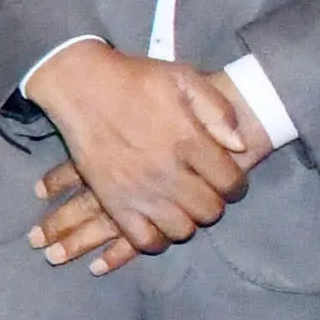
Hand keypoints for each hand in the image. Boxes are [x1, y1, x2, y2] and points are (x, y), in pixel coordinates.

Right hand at [28, 40, 251, 259]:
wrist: (80, 85)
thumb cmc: (135, 80)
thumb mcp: (185, 79)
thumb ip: (219, 110)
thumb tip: (238, 146)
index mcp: (188, 140)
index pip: (230, 182)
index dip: (236, 185)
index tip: (228, 180)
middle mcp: (167, 171)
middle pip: (209, 210)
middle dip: (214, 202)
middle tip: (204, 191)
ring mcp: (138, 190)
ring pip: (181, 229)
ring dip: (187, 221)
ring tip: (181, 206)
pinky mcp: (113, 201)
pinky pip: (142, 239)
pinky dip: (156, 239)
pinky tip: (157, 224)